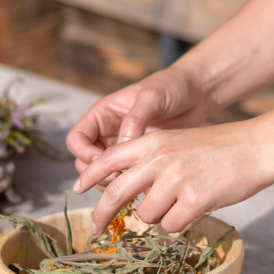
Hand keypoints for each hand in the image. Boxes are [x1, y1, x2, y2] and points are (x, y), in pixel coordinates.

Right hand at [65, 66, 211, 173]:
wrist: (197, 94)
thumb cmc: (172, 87)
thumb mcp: (151, 97)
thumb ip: (135, 119)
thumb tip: (122, 145)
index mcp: (102, 114)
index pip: (76, 139)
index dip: (84, 153)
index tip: (103, 161)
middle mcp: (108, 132)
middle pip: (84, 161)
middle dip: (96, 174)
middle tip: (119, 179)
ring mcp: (123, 148)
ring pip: (103, 174)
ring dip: (110, 184)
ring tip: (131, 185)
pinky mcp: (140, 159)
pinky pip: (125, 178)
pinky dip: (128, 185)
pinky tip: (144, 187)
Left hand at [71, 112, 273, 233]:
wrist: (256, 147)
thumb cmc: (220, 147)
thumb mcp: (178, 143)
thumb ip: (152, 161)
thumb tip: (130, 192)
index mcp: (153, 142)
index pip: (108, 159)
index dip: (88, 176)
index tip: (75, 188)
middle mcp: (158, 160)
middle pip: (115, 193)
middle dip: (102, 215)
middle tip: (96, 228)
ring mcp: (175, 181)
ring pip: (146, 215)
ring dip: (159, 216)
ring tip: (182, 202)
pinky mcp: (193, 201)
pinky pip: (171, 225)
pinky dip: (180, 223)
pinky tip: (196, 208)